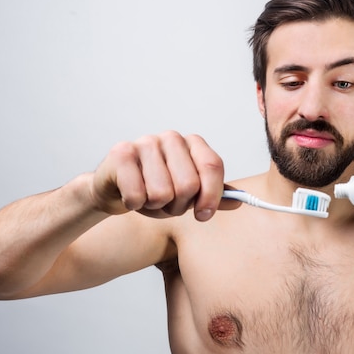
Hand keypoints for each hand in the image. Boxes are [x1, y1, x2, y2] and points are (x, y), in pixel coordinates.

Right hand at [90, 131, 223, 220]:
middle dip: (178, 205)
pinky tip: (131, 196)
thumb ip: (212, 196)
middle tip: (167, 204)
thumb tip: (238, 201)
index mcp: (192, 144)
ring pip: (162, 192)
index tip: (203, 214)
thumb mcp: (187, 196)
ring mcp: (146, 142)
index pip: (213, 166)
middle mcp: (171, 138)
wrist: (115, 188)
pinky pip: (137, 194)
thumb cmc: (154, 190)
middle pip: (189, 184)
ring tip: (148, 199)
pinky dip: (135, 204)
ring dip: (155, 206)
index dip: (211, 196)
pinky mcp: (121, 153)